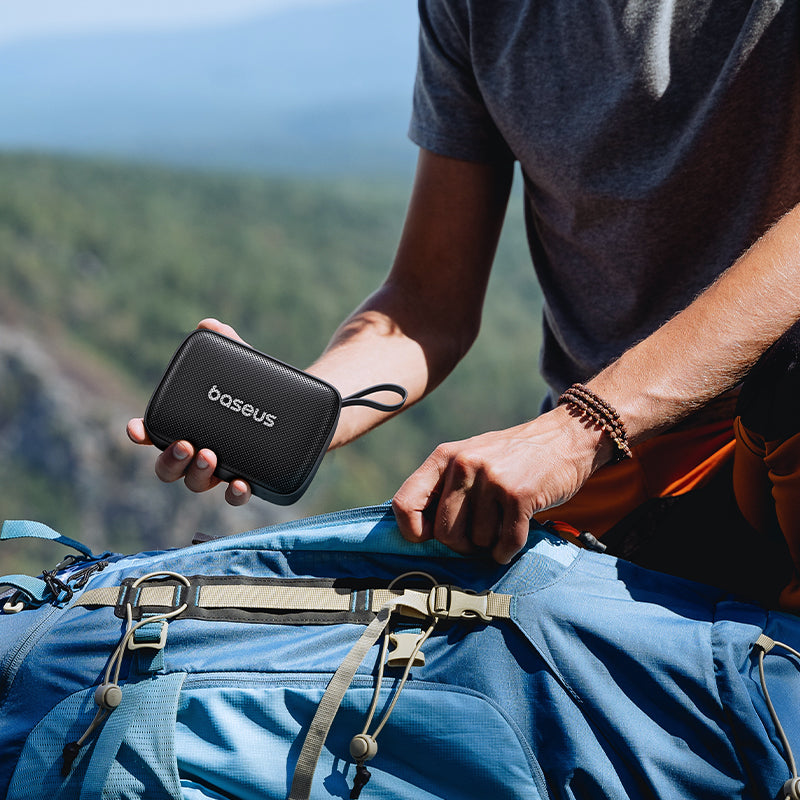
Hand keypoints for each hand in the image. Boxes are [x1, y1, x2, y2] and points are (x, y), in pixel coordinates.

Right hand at [126, 318, 252, 505]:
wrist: (302, 411)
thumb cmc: (259, 388)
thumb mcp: (244, 365)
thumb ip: (228, 344)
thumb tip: (211, 324)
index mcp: (188, 425)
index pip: (155, 433)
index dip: (142, 433)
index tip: (136, 428)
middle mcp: (199, 452)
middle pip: (170, 467)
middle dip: (171, 459)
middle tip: (188, 444)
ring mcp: (222, 469)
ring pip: (197, 483)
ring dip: (197, 474)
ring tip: (210, 456)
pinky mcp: (249, 479)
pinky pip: (234, 496)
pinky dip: (233, 494)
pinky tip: (239, 484)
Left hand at [391, 406, 610, 562]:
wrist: (566, 437)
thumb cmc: (513, 457)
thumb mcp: (471, 457)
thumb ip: (444, 486)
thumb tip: (416, 531)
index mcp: (445, 456)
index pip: (405, 503)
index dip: (412, 531)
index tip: (428, 537)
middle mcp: (464, 464)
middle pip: (444, 533)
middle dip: (462, 544)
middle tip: (479, 534)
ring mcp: (491, 479)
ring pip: (477, 541)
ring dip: (490, 542)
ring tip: (503, 521)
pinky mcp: (519, 494)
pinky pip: (505, 543)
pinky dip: (508, 550)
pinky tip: (515, 535)